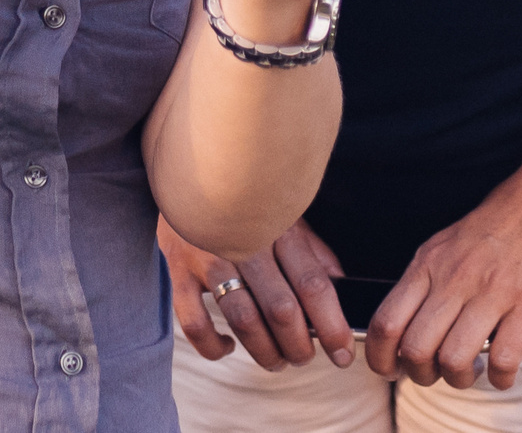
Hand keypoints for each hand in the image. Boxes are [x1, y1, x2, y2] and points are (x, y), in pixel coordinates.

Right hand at [161, 215, 355, 370]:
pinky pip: (193, 321)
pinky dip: (212, 345)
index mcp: (279, 226)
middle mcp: (245, 241)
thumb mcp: (285, 212)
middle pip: (280, 308)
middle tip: (306, 358)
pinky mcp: (178, 268)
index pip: (312, 283)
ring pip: (242, 318)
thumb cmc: (246, 197)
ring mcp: (208, 255)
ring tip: (278, 361)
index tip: (343, 352)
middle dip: (298, 345)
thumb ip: (313, 250)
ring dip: (265, 351)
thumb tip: (341, 286)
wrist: (190, 161)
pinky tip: (229, 347)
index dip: (331, 325)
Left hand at [366, 160, 521, 390]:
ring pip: (454, 360)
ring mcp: (493, 292)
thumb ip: (430, 276)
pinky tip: (503, 373)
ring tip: (472, 371)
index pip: (386, 322)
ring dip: (460, 379)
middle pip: (415, 349)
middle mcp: (455, 278)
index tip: (392, 370)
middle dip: (421, 376)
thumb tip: (411, 322)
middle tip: (438, 373)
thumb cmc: (506, 218)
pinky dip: (500, 378)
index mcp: (430, 261)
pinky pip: (503, 359)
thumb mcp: (450, 240)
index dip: (380, 358)